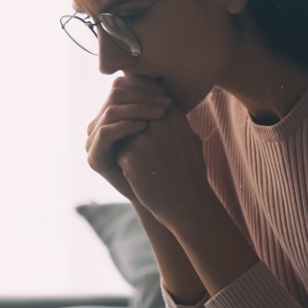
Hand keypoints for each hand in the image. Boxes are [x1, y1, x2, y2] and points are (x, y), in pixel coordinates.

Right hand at [86, 75, 172, 201]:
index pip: (121, 86)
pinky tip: (145, 127)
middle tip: (166, 103)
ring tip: (161, 113)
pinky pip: (106, 132)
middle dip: (143, 95)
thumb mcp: (163, 126)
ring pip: (111, 111)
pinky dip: (126, 125)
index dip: (142, 84)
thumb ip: (157, 104)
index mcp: (112, 115)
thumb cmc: (166, 160)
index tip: (165, 92)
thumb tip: (165, 77)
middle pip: (115, 95)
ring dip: (139, 108)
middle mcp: (99, 125)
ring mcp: (93, 142)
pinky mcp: (94, 158)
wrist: (161, 196)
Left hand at [115, 102, 213, 232]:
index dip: (138, 116)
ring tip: (142, 162)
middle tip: (137, 149)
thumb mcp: (190, 139)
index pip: (143, 103)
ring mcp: (144, 139)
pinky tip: (138, 175)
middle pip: (129, 115)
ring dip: (125, 145)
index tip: (141, 131)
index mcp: (173, 114)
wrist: (187, 204)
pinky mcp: (130, 157)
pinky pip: (117, 152)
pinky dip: (123, 163)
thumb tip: (160, 107)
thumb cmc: (190, 173)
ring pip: (120, 133)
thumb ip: (173, 121)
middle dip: (128, 129)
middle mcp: (159, 122)